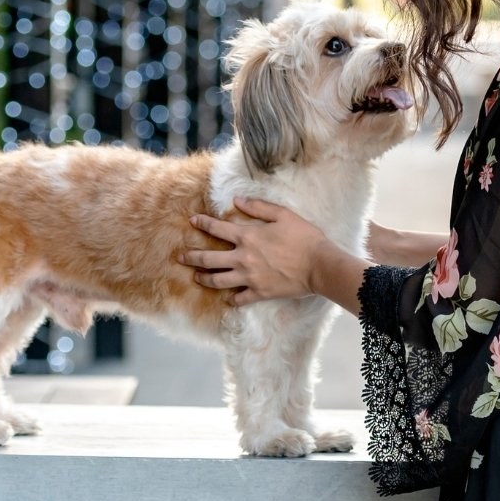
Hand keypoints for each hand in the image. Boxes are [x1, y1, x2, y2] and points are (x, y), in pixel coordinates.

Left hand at [182, 197, 331, 305]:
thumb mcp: (282, 215)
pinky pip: (240, 298)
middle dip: (191, 257)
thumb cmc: (303, 237)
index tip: (192, 221)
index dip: (202, 224)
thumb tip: (237, 201)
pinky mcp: (259, 292)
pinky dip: (232, 299)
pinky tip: (228, 299)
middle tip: (180, 257)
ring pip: (218, 281)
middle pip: (209, 259)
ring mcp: (249, 278)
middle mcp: (243, 258)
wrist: (319, 265)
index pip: (217, 229)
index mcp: (247, 237)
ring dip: (204, 279)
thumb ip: (258, 207)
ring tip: (196, 278)